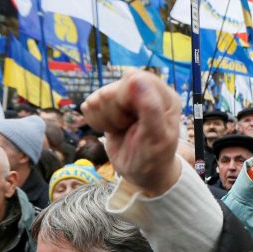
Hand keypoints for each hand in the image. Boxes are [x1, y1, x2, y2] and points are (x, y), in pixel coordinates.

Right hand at [81, 70, 182, 196]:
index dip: (126, 100)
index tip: (132, 120)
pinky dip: (96, 122)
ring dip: (106, 120)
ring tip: (122, 130)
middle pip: (113, 88)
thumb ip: (149, 108)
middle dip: (115, 114)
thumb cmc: (155, 157)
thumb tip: (135, 77)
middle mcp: (144, 92)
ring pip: (98, 97)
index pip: (134, 79)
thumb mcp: (156, 137)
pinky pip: (89, 105)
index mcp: (163, 95)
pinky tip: (112, 130)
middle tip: (128, 128)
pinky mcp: (109, 106)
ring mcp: (125, 98)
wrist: (143, 174)